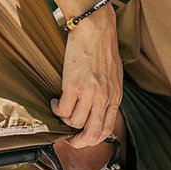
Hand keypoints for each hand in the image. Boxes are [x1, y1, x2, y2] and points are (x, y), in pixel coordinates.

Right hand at [52, 6, 122, 147]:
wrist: (96, 28)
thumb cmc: (103, 47)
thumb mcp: (113, 75)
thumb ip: (108, 93)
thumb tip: (98, 107)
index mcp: (115, 96)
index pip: (106, 130)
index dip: (92, 139)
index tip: (81, 138)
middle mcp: (104, 98)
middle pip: (91, 133)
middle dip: (78, 141)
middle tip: (68, 138)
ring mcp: (89, 93)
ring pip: (75, 123)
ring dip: (64, 121)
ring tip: (61, 109)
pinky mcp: (73, 85)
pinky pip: (63, 110)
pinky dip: (56, 109)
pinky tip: (56, 100)